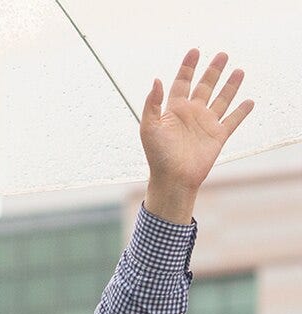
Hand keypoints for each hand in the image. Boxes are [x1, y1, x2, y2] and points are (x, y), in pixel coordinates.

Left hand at [141, 49, 253, 223]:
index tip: (195, 51)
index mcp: (174, 110)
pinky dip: (241, 111)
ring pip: (221, 99)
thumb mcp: (149, 127)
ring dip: (230, 86)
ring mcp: (205, 124)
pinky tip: (248, 101)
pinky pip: (232, 120)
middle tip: (222, 55)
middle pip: (205, 86)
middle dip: (213, 71)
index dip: (188, 67)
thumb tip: (156, 80)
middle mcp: (191, 114)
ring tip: (239, 70)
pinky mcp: (218, 136)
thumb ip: (152, 104)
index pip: (182, 82)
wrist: (173, 178)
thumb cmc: (157, 156)